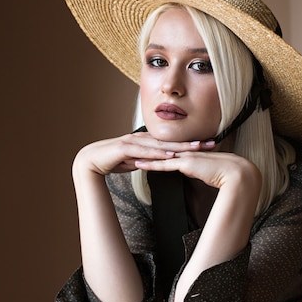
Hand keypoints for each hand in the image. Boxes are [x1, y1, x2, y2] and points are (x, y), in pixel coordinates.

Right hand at [72, 132, 215, 178]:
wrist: (89, 160)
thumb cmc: (111, 161)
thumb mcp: (134, 161)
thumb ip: (147, 161)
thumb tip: (159, 164)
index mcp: (146, 140)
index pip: (171, 142)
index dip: (189, 143)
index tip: (207, 145)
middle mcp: (142, 138)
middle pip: (171, 140)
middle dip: (191, 142)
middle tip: (211, 143)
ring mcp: (134, 141)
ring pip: (161, 144)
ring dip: (179, 146)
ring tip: (196, 148)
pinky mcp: (125, 148)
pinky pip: (145, 151)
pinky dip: (158, 153)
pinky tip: (170, 156)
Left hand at [135, 147, 260, 192]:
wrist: (236, 172)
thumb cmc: (226, 174)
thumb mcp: (209, 171)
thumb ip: (200, 170)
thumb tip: (194, 172)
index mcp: (191, 153)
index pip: (168, 150)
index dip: (154, 150)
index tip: (142, 150)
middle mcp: (186, 152)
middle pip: (160, 150)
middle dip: (143, 150)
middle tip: (128, 150)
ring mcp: (185, 156)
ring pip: (159, 155)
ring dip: (142, 156)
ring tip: (127, 156)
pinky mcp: (185, 164)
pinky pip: (164, 165)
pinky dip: (150, 165)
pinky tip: (138, 166)